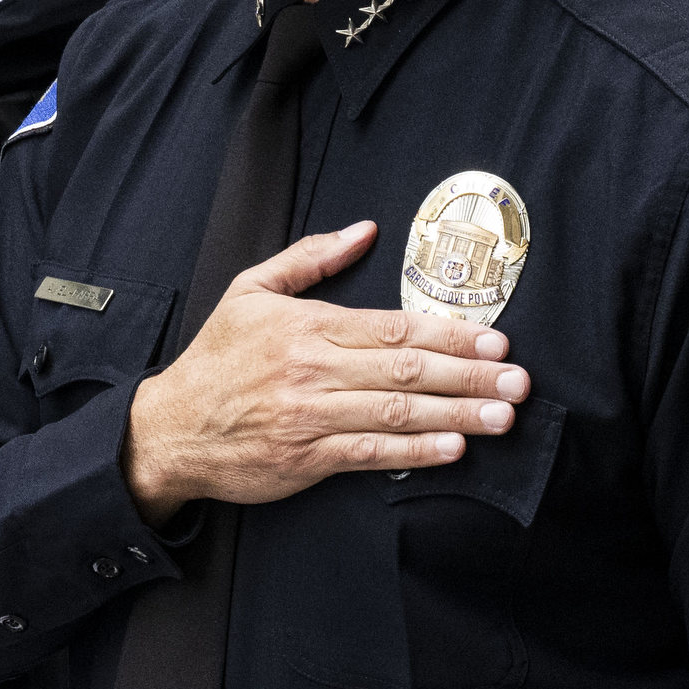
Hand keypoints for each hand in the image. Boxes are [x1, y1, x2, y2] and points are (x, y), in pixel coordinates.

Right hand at [119, 222, 527, 523]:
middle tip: (518, 381)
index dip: (450, 334)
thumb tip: (365, 230)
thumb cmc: (217, 358)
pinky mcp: (307, 458)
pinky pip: (371, 455)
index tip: (495, 340)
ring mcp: (312, 416)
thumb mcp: (251, 290)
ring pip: (397, 413)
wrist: (171, 428)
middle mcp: (314, 370)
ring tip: (502, 417)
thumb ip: (310, 257)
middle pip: (407, 369)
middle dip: (470, 375)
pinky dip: (415, 453)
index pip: (393, 327)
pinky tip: (452, 449)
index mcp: (307, 326)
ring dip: (456, 415)